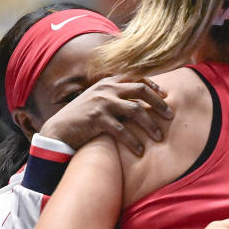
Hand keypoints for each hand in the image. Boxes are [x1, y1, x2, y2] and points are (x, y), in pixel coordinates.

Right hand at [38, 75, 171, 154]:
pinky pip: (122, 130)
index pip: (136, 77)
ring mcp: (102, 103)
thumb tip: (138, 103)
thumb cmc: (81, 117)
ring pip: (136, 110)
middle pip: (141, 90)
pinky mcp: (97, 119)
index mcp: (108, 82)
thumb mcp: (98, 100)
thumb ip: (115, 96)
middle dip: (159, 103)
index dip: (153, 86)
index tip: (165, 96)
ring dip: (150, 125)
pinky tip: (140, 151)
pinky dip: (133, 141)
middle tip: (170, 116)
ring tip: (159, 137)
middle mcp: (106, 89)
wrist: (59, 130)